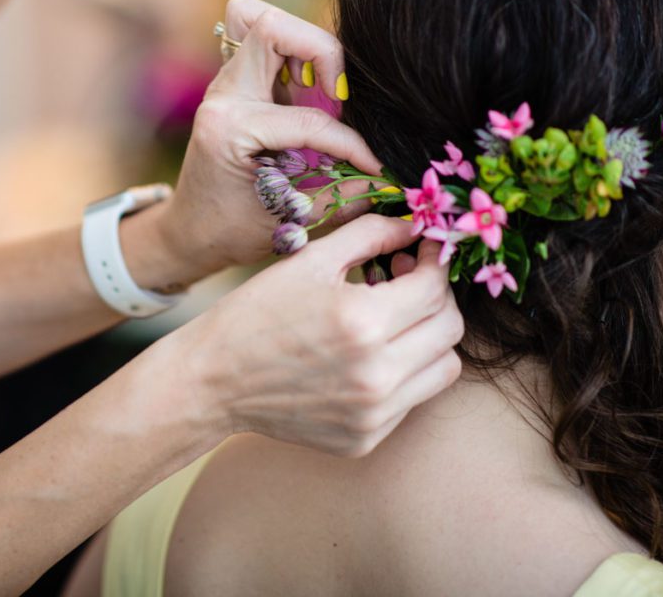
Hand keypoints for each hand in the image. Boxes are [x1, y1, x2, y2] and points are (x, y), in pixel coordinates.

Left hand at [157, 0, 384, 275]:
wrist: (189, 231)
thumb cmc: (232, 232)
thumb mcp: (288, 221)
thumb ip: (339, 197)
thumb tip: (387, 179)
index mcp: (230, 130)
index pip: (308, 118)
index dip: (351, 143)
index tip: (373, 167)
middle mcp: (223, 96)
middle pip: (271, 27)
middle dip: (321, 54)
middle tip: (337, 100)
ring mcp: (226, 84)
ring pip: (263, 22)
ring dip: (305, 50)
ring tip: (322, 95)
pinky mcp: (236, 83)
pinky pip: (265, 43)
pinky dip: (295, 58)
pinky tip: (310, 97)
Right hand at [176, 214, 464, 457]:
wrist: (212, 380)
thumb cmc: (257, 313)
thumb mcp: (310, 261)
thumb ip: (369, 234)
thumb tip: (415, 225)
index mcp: (362, 323)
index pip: (434, 288)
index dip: (434, 261)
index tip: (422, 249)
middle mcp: (376, 375)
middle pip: (449, 329)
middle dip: (436, 297)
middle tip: (407, 280)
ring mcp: (373, 414)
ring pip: (443, 369)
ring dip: (428, 338)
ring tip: (393, 320)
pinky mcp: (365, 438)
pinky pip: (411, 399)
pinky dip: (402, 373)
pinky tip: (367, 355)